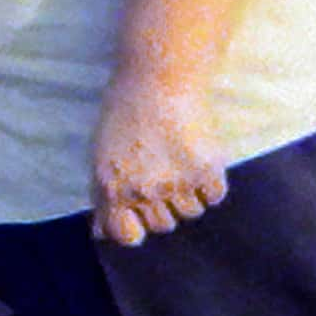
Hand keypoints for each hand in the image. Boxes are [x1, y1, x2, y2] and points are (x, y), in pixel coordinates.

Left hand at [90, 62, 231, 244]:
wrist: (159, 80)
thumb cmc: (124, 114)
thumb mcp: (101, 153)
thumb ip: (102, 195)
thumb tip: (101, 233)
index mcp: (112, 187)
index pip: (126, 235)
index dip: (134, 229)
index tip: (139, 218)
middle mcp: (144, 191)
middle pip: (164, 225)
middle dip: (162, 206)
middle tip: (161, 175)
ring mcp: (177, 183)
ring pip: (191, 212)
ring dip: (188, 194)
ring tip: (178, 162)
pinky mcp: (207, 171)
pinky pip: (214, 196)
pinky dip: (210, 183)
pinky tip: (197, 159)